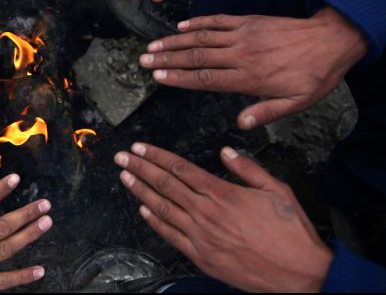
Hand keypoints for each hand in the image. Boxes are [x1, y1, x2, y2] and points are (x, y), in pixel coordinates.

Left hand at [114, 143, 332, 291]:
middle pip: (165, 185)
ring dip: (140, 191)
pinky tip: (143, 209)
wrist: (301, 274)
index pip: (181, 169)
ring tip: (124, 177)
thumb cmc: (291, 233)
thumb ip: (247, 168)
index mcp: (223, 193)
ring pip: (163, 208)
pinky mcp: (201, 257)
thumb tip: (225, 152)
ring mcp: (201, 236)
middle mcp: (207, 213)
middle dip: (140, 168)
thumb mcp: (276, 190)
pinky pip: (171, 236)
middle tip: (121, 157)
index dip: (157, 156)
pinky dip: (155, 221)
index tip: (140, 148)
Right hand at [138, 8, 366, 128]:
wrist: (332, 40)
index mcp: (249, 77)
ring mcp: (243, 35)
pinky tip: (180, 28)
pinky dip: (197, 23)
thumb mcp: (297, 103)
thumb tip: (240, 124)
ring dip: (174, 41)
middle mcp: (241, 54)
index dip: (179, 77)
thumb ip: (266, 112)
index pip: (206, 78)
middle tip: (144, 60)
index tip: (157, 77)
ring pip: (202, 38)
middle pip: (196, 56)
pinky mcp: (248, 22)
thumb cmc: (314, 75)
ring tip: (153, 45)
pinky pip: (218, 21)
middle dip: (167, 59)